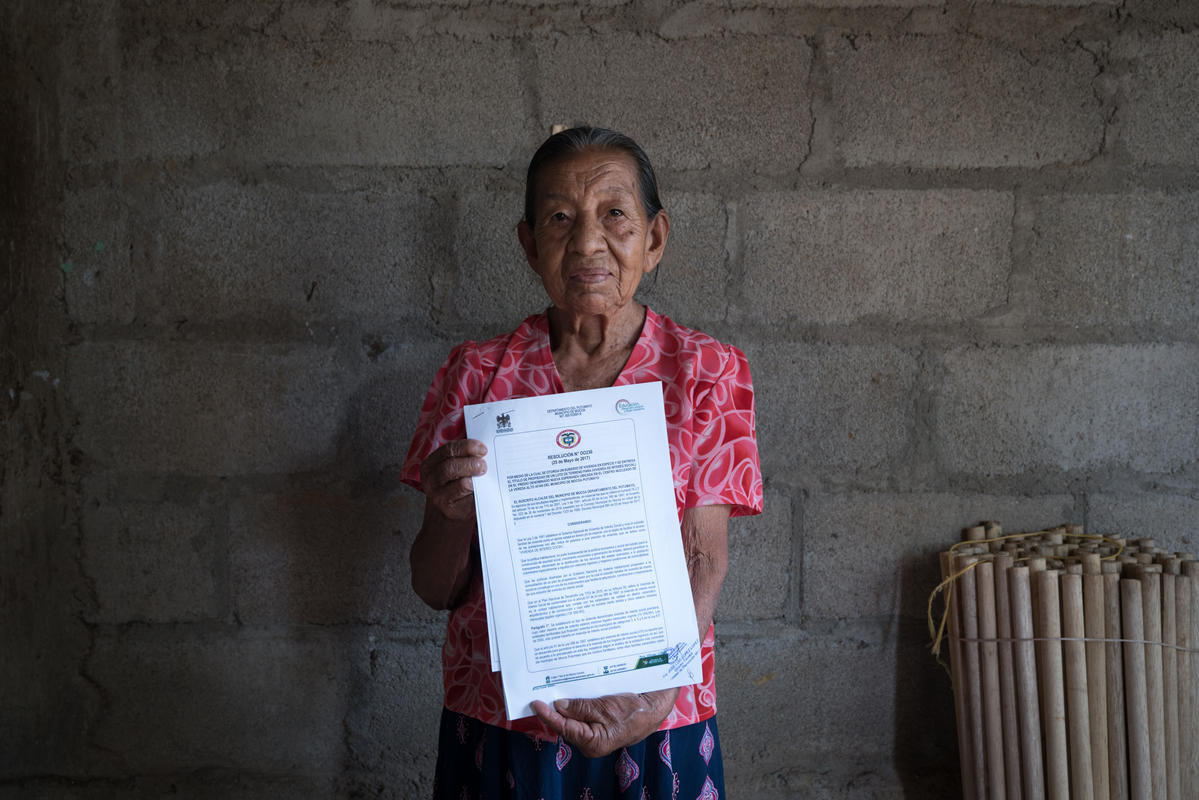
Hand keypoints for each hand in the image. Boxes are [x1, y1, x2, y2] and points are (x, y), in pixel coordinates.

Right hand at [419, 439, 486, 519]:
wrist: (446, 515)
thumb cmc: (453, 486)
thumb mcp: (452, 469)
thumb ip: (462, 456)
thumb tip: (481, 444)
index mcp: (430, 465)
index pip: (447, 450)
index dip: (466, 446)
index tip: (482, 448)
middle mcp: (430, 480)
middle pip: (451, 467)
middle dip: (471, 462)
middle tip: (484, 463)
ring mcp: (439, 497)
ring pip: (461, 484)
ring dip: (475, 476)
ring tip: (483, 472)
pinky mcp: (450, 510)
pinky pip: (468, 499)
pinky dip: (477, 491)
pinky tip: (482, 487)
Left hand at [531, 687, 679, 757]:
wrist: (657, 705)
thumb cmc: (636, 710)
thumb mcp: (606, 707)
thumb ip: (581, 707)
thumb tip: (558, 706)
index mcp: (593, 742)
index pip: (563, 728)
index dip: (548, 715)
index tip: (535, 703)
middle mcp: (592, 741)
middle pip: (567, 724)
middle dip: (555, 710)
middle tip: (541, 692)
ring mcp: (597, 733)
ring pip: (575, 719)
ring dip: (566, 705)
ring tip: (552, 690)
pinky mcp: (601, 723)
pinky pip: (585, 714)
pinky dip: (577, 704)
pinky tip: (571, 692)